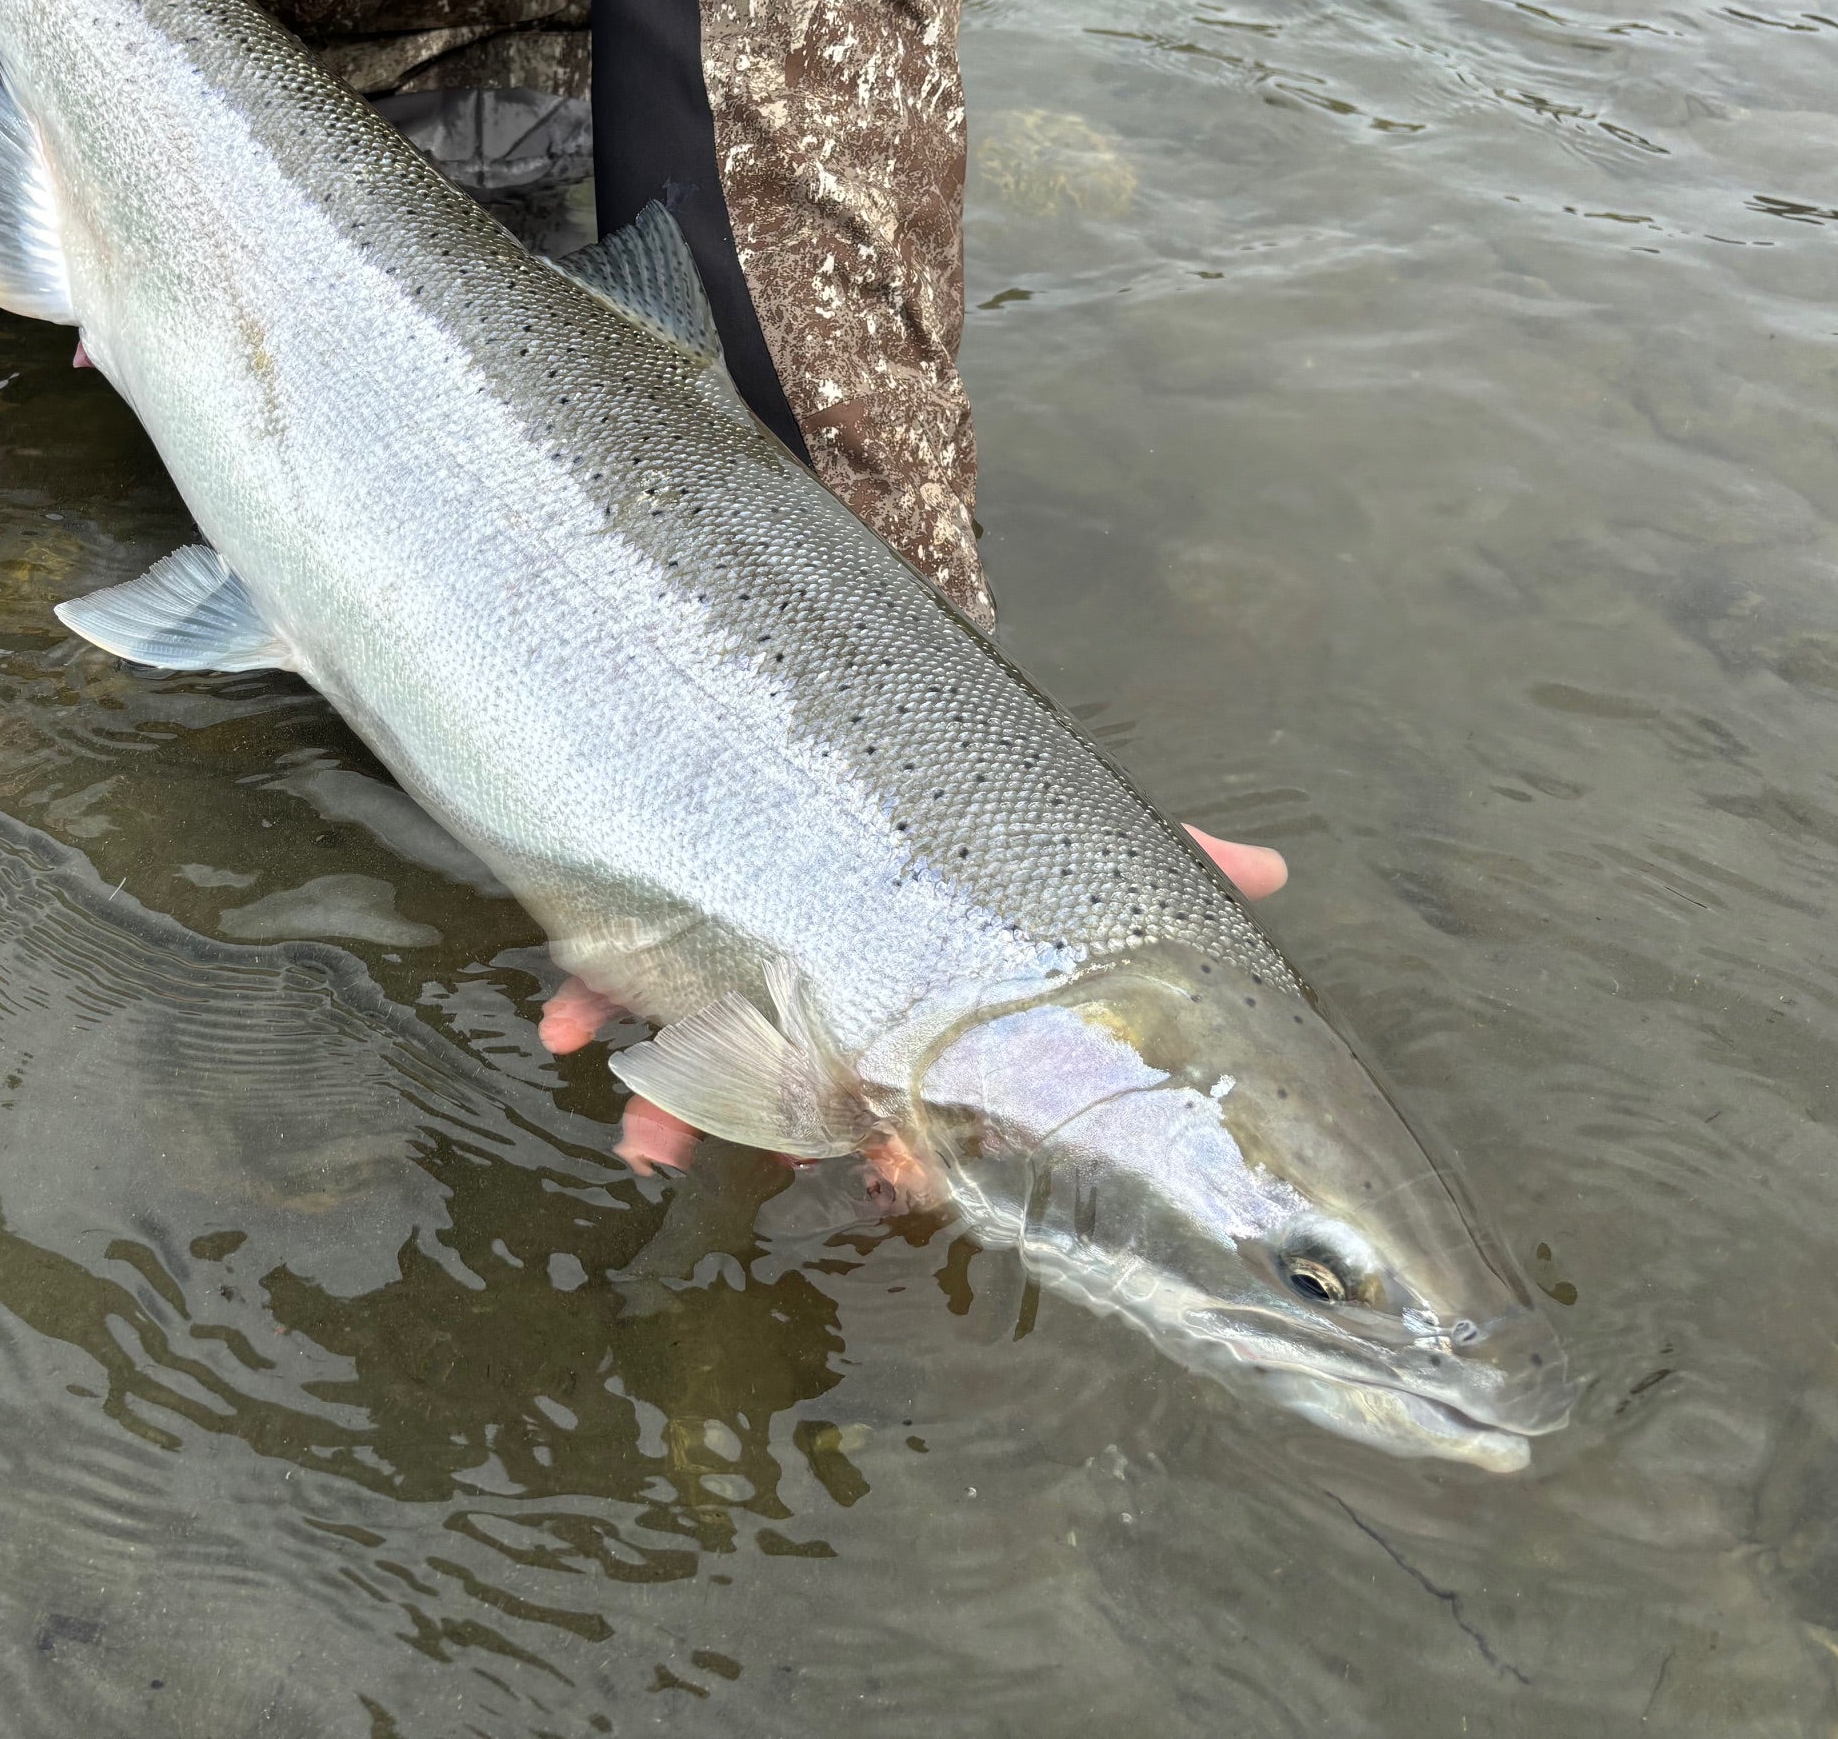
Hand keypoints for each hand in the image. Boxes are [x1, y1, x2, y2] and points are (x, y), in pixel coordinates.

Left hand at [545, 826, 1291, 1175]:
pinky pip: (608, 962)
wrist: (839, 665)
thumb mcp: (1051, 809)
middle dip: (762, 1130)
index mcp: (902, 982)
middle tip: (744, 1168)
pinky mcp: (661, 892)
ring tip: (639, 1126)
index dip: (901, 1139)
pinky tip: (566, 1018)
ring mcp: (732, 943)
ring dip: (662, 1092)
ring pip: (692, 1040)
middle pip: (789, 1078)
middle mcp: (816, 977)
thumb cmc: (956, 770)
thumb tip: (1271, 875)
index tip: (899, 1173)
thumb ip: (1157, 850)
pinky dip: (582, 995)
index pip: (908, 1082)